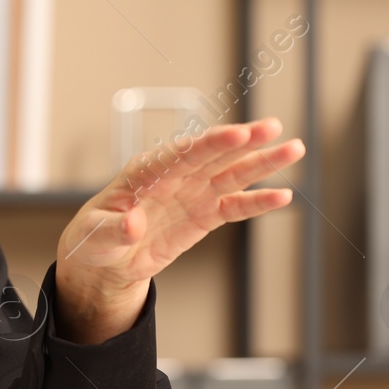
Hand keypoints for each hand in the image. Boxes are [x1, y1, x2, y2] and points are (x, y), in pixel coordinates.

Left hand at [53, 118, 304, 343]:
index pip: (180, 153)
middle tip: (272, 127)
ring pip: (231, 174)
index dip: (208, 143)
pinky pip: (235, 206)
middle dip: (242, 141)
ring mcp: (192, 193)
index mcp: (144, 172)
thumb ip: (114, 229)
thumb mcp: (95, 236)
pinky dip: (257, 202)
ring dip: (262, 162)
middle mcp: (173, 176)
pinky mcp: (204, 215)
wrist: (105, 261)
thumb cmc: (94, 238)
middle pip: (213, 154)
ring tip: (294, 148)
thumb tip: (133, 224)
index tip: (234, 134)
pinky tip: (283, 195)